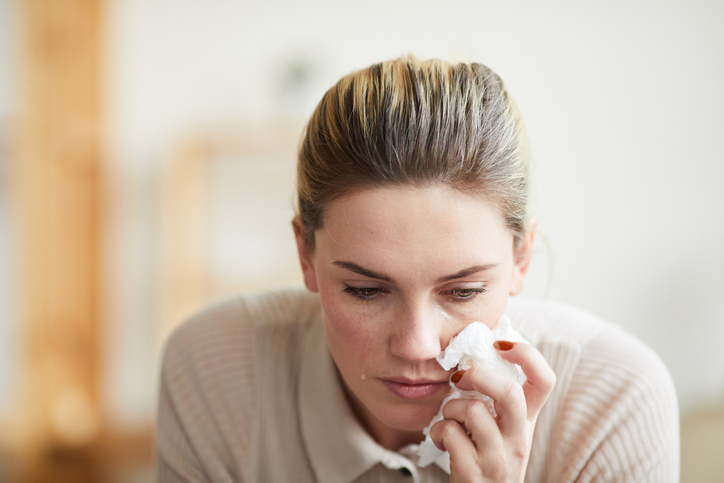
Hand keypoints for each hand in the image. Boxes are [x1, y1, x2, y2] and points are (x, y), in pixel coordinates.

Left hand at [429, 342, 555, 482]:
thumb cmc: (484, 457)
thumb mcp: (499, 428)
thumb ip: (493, 397)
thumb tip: (473, 351)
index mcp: (526, 420)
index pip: (545, 379)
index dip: (526, 353)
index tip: (499, 343)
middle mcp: (519, 439)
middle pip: (510, 392)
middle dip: (478, 375)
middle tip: (459, 378)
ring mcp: (498, 458)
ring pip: (473, 410)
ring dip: (450, 407)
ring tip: (449, 418)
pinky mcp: (473, 473)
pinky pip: (450, 434)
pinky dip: (438, 430)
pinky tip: (442, 439)